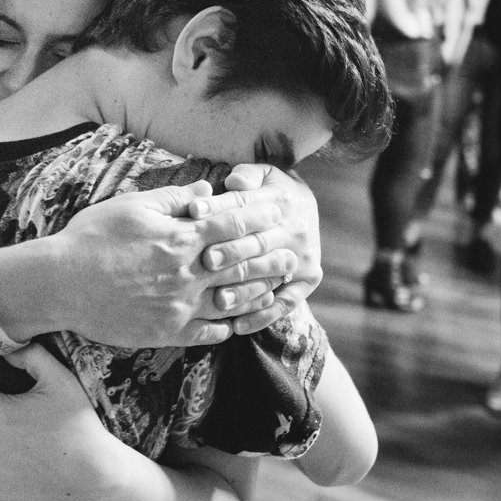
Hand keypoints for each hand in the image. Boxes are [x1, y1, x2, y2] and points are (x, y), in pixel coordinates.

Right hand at [48, 181, 296, 348]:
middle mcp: (187, 274)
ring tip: (281, 287)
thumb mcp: (132, 206)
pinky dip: (228, 328)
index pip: (232, 224)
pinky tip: (241, 324)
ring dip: (261, 293)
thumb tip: (207, 189)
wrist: (58, 284)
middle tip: (293, 251)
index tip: (279, 209)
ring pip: (233, 301)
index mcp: (180, 239)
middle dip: (271, 255)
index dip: (260, 215)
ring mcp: (179, 307)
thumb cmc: (91, 238)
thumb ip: (174, 198)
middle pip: (242, 263)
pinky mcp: (167, 332)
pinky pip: (208, 333)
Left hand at [198, 165, 322, 333]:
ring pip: (269, 277)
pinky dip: (262, 316)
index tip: (192, 212)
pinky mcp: (307, 280)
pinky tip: (237, 327)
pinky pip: (285, 303)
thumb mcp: (264, 173)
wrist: (306, 205)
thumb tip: (235, 180)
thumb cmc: (270, 190)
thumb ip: (248, 174)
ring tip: (219, 301)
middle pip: (258, 243)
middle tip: (205, 261)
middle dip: (231, 252)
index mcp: (282, 200)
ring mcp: (303, 258)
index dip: (218, 208)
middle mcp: (295, 230)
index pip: (245, 205)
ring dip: (244, 290)